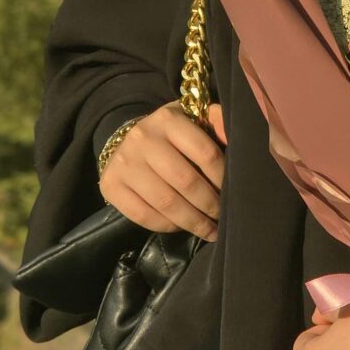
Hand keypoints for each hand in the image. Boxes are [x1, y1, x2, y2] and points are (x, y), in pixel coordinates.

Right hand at [99, 101, 226, 239]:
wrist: (128, 141)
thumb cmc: (173, 136)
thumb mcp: (196, 120)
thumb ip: (220, 124)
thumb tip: (238, 138)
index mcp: (169, 119)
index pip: (206, 153)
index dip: (223, 179)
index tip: (234, 193)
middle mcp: (142, 137)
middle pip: (186, 181)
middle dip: (210, 206)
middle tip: (224, 218)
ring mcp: (123, 162)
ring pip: (166, 202)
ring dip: (193, 222)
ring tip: (209, 230)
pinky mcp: (110, 185)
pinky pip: (143, 215)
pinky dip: (167, 226)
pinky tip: (182, 227)